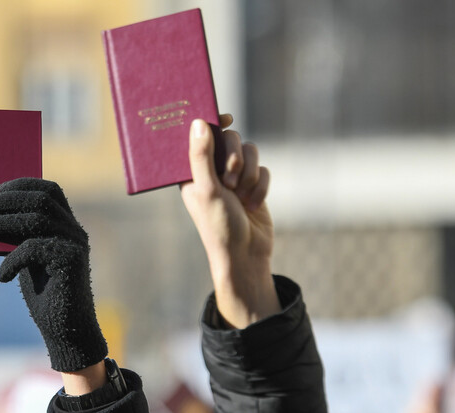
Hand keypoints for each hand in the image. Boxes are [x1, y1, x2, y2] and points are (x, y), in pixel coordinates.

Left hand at [0, 178, 106, 371]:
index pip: (50, 190)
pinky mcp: (71, 262)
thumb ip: (17, 238)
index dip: (24, 184)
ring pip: (36, 219)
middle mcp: (74, 231)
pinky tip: (2, 276)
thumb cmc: (44, 295)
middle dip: (7, 200)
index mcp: (66, 226)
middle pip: (41, 199)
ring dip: (1, 222)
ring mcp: (75, 245)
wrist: (66, 330)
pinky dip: (11, 259)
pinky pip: (33, 248)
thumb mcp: (27, 260)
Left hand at [180, 116, 278, 327]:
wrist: (245, 253)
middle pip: (230, 139)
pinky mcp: (253, 184)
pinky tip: (253, 205)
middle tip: (229, 180)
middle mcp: (211, 171)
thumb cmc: (218, 225)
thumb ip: (202, 156)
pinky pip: (263, 168)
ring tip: (241, 195)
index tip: (225, 117)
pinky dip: (260, 186)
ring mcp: (233, 177)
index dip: (211, 123)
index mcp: (191, 172)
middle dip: (234, 158)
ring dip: (248, 173)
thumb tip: (198, 122)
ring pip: (250, 151)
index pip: (199, 137)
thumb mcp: (207, 189)